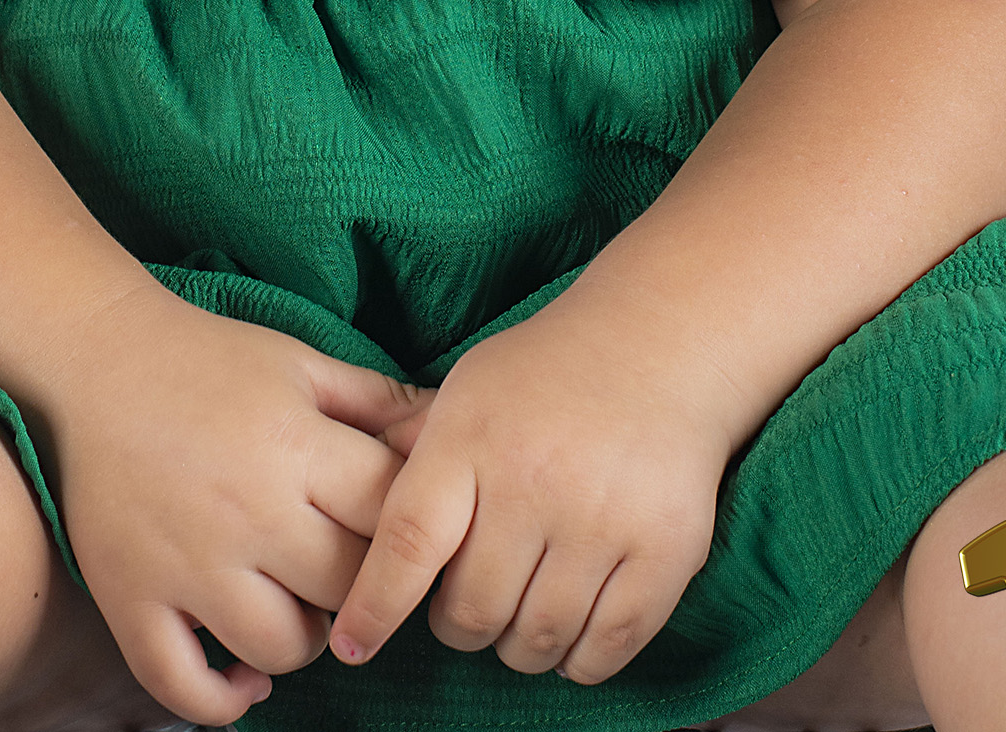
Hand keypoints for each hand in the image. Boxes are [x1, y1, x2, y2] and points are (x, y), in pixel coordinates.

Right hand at [37, 281, 427, 724]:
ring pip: (281, 649)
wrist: (97, 358)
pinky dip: (223, 700)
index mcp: (296, 448)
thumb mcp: (301, 362)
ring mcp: (186, 565)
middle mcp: (247, 514)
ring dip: (304, 640)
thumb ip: (379, 400)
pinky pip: (185, 687)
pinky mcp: (132, 599)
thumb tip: (450, 427)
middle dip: (361, 585)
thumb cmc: (210, 359)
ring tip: (296, 604)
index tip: (401, 530)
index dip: (410, 531)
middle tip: (347, 567)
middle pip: (346, 590)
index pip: (391, 520)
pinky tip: (246, 679)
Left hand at [327, 281, 736, 685]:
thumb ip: (413, 449)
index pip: (407, 543)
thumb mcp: (467, 388)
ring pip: (534, 641)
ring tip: (518, 611)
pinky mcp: (664, 555)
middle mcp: (534, 484)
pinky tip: (568, 631)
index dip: (374, 605)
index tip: (352, 643)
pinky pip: (602, 650)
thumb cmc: (547, 373)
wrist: (660, 345)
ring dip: (516, 645)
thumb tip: (341, 497)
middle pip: (470, 611)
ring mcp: (602, 523)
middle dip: (457, 624)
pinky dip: (577, 660)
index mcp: (472, 439)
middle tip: (466, 601)